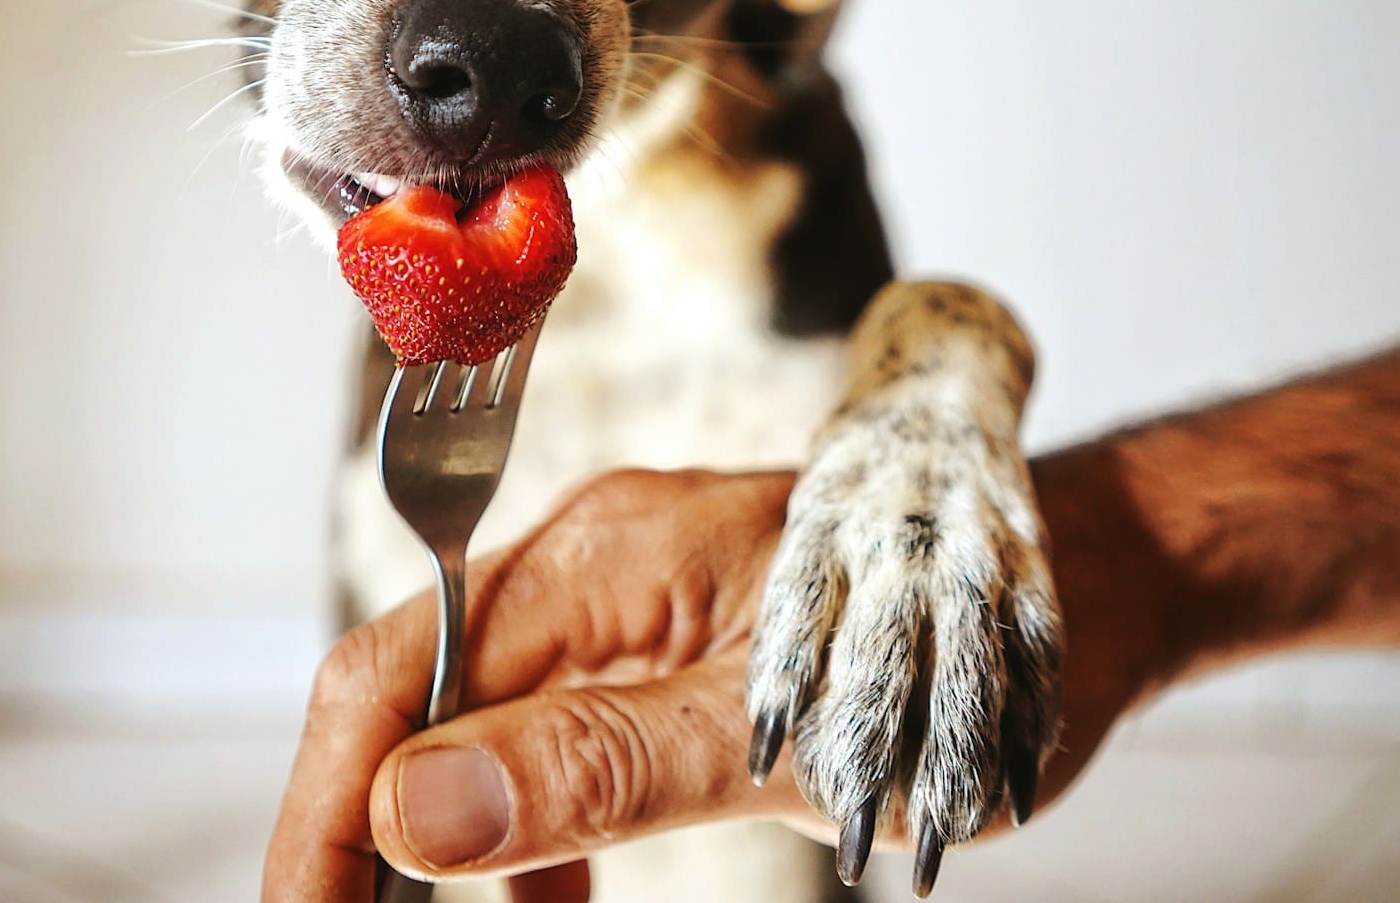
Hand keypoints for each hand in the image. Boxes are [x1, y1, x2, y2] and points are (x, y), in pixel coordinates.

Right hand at [263, 465, 1163, 901]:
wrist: (1078, 591)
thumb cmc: (955, 647)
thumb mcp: (783, 734)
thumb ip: (603, 765)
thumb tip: (414, 807)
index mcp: (601, 557)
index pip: (392, 671)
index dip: (321, 810)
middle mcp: (590, 561)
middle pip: (407, 695)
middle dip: (359, 834)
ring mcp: (622, 596)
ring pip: (468, 722)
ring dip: (436, 842)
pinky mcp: (658, 638)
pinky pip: (546, 730)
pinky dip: (524, 831)